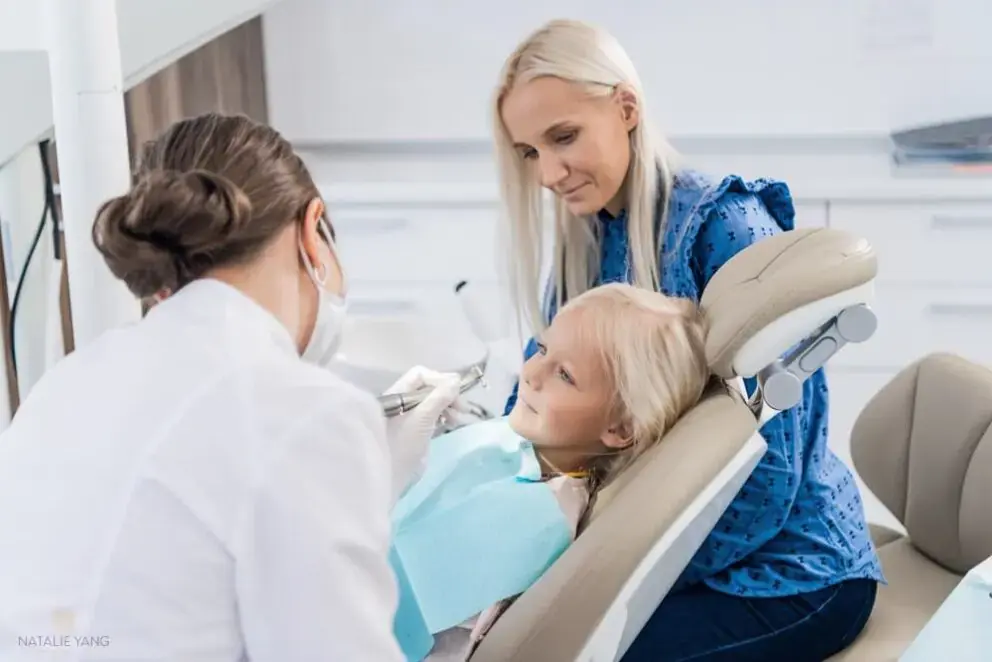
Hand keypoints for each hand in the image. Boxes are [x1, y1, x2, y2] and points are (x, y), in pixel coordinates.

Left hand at [383, 366, 461, 499]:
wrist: (388, 477)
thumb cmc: (402, 444)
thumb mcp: (422, 418)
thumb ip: (439, 397)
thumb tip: (455, 380)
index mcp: (397, 393)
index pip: (421, 375)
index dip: (440, 380)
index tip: (456, 394)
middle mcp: (401, 401)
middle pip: (427, 387)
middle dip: (446, 394)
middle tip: (462, 409)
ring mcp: (407, 416)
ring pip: (431, 401)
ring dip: (447, 405)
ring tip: (457, 418)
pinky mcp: (414, 431)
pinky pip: (431, 415)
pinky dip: (443, 416)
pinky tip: (450, 423)